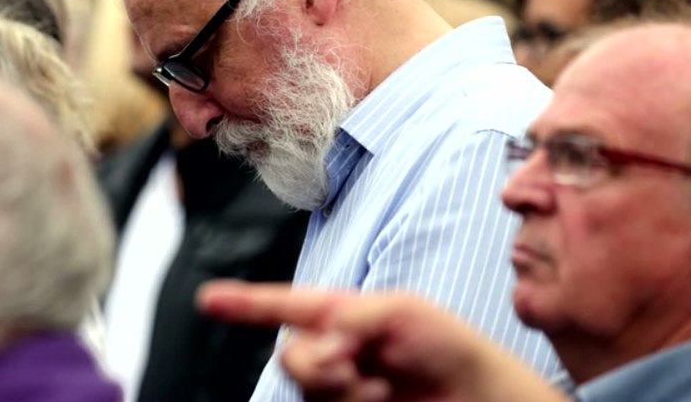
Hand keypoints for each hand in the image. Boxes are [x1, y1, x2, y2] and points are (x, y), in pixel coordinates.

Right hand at [198, 281, 563, 401]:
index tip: (207, 298)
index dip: (244, 302)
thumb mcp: (401, 311)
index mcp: (343, 315)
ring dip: (341, 389)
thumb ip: (348, 317)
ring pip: (307, 389)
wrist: (483, 400)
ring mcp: (341, 391)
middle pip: (291, 356)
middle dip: (317, 362)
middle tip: (356, 364)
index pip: (284, 305)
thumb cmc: (451, 348)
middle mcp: (335, 353)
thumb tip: (318, 347)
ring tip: (381, 391)